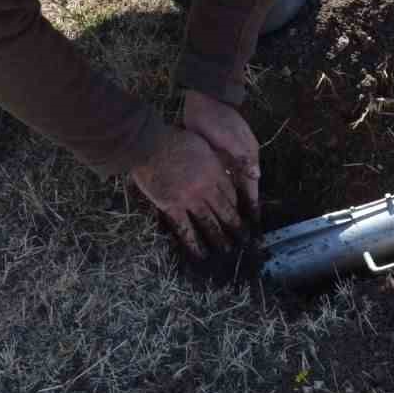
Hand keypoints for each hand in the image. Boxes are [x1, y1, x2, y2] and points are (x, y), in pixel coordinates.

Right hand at [130, 127, 245, 259]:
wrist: (150, 145)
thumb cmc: (173, 139)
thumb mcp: (201, 145)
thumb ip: (211, 160)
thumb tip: (217, 170)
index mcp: (215, 171)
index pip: (230, 194)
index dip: (236, 206)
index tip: (239, 215)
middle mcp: (207, 188)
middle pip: (225, 211)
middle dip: (234, 226)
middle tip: (242, 239)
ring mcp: (190, 199)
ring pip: (209, 222)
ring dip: (219, 238)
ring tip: (227, 250)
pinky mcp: (173, 207)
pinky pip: (186, 229)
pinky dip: (194, 243)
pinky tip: (200, 253)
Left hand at [180, 89, 259, 220]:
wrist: (204, 102)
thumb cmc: (221, 120)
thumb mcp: (233, 138)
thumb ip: (243, 157)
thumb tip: (256, 176)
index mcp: (247, 159)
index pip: (251, 189)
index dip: (252, 207)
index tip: (253, 227)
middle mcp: (237, 165)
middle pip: (239, 193)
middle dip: (238, 212)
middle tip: (235, 233)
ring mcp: (223, 163)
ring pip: (225, 190)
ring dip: (224, 206)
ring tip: (220, 226)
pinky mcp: (209, 161)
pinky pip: (212, 183)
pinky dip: (211, 194)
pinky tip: (205, 207)